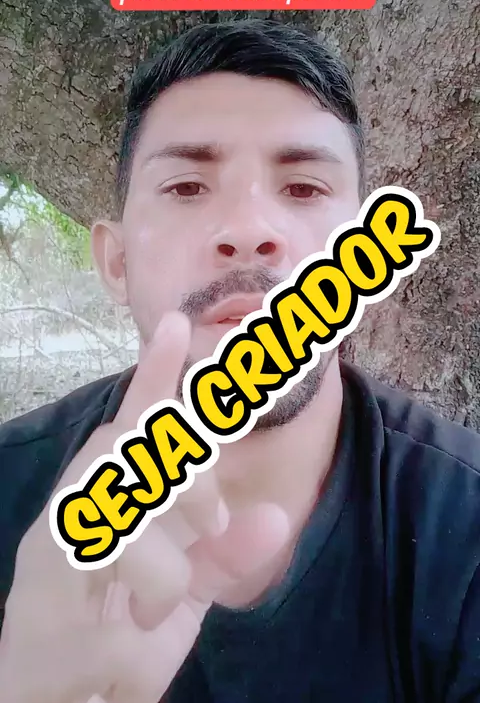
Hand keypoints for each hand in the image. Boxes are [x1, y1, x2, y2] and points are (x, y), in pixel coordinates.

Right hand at [0, 312, 289, 702]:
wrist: (57, 699)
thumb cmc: (120, 625)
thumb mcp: (191, 585)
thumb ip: (230, 551)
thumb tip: (276, 517)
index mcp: (107, 493)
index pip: (132, 423)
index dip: (153, 374)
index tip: (177, 323)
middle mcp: (69, 511)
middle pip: (126, 449)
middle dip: (187, 482)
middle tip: (209, 527)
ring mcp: (46, 560)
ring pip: (115, 518)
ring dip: (163, 571)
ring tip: (154, 610)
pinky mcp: (35, 622)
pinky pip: (109, 618)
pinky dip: (140, 644)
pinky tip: (128, 656)